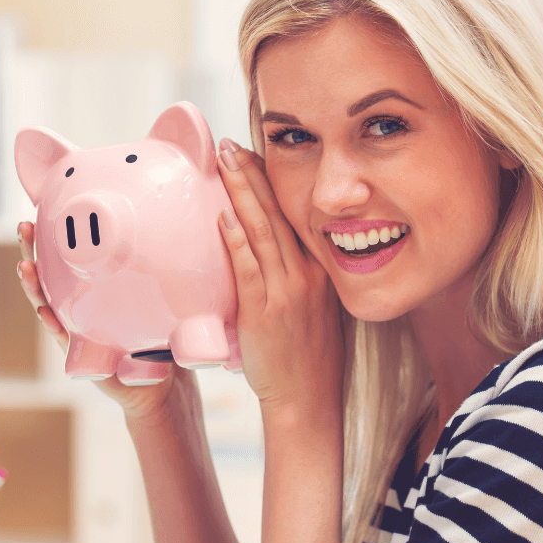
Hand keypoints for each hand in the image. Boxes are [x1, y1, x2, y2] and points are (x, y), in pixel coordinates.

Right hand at [17, 221, 190, 420]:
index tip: (40, 212)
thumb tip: (173, 225)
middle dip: (31, 251)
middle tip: (23, 228)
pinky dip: (52, 324)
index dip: (51, 237)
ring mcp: (74, 329)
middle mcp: (75, 307)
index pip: (66, 258)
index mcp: (89, 292)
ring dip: (33, 286)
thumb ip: (156, 271)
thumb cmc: (157, 335)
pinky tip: (44, 312)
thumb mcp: (156, 298)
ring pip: (46, 303)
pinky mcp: (79, 353)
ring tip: (25, 267)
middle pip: (47, 275)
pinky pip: (63, 337)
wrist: (159, 381)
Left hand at [215, 138, 344, 411]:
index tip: (253, 152)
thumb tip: (257, 246)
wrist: (307, 398)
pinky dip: (236, 240)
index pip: (295, 212)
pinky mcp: (267, 310)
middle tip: (229, 144)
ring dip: (241, 193)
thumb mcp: (308, 305)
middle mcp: (308, 273)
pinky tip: (223, 216)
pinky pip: (250, 268)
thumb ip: (289, 274)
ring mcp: (288, 290)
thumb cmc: (302, 354)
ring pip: (263, 230)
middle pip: (279, 212)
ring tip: (223, 162)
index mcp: (320, 268)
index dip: (272, 180)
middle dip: (253, 174)